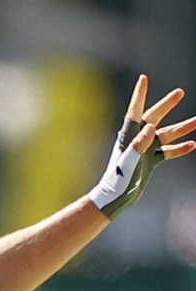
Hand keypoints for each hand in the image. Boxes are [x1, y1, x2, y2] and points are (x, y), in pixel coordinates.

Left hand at [89, 75, 195, 219]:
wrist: (114, 199)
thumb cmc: (117, 180)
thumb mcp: (128, 161)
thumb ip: (138, 145)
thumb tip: (150, 127)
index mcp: (129, 136)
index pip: (135, 111)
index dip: (140, 94)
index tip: (144, 79)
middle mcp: (137, 140)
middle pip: (154, 118)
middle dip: (167, 105)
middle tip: (180, 92)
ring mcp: (145, 150)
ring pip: (166, 135)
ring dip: (182, 127)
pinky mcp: (150, 161)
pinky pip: (168, 152)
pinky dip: (179, 148)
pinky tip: (192, 144)